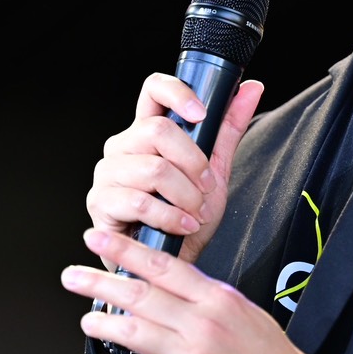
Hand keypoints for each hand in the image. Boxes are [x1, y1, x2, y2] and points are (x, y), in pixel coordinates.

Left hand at [63, 227, 315, 353]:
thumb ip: (203, 302)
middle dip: (99, 283)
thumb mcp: (242, 312)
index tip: (98, 238)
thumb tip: (167, 302)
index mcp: (218, 298)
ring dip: (105, 326)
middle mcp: (203, 324)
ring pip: (135, 335)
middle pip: (140, 296)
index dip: (125, 250)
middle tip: (71, 275)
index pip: (162, 265)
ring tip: (88, 321)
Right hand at [85, 75, 263, 269]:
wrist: (170, 264)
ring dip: (186, 196)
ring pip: (154, 169)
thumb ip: (228, 129)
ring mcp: (107, 172)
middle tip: (206, 188)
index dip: (177, 93)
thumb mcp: (214, 171)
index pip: (153, 89)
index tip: (201, 113)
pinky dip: (170, 216)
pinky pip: (140, 201)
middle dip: (193, 163)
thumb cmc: (187, 218)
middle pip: (158, 131)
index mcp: (146, 131)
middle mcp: (122, 146)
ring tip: (195, 213)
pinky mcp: (101, 202)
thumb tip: (252, 89)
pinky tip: (182, 226)